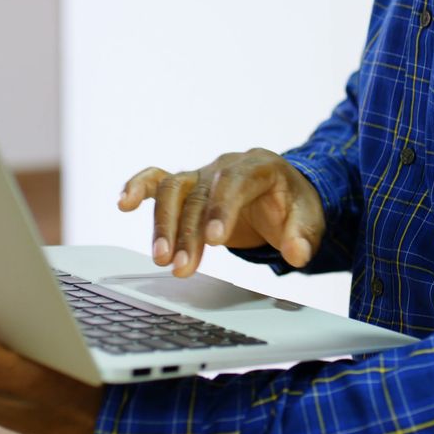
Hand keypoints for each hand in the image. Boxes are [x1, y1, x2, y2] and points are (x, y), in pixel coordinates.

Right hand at [118, 148, 325, 276]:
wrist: (285, 193)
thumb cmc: (294, 206)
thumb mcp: (310, 221)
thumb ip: (303, 237)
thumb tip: (297, 254)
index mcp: (260, 167)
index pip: (235, 183)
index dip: (222, 208)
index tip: (214, 239)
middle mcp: (226, 166)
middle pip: (199, 194)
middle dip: (189, 232)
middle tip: (182, 267)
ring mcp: (203, 174)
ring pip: (173, 191)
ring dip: (163, 225)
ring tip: (161, 260)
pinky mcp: (188, 185)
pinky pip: (158, 180)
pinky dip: (138, 187)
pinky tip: (123, 203)